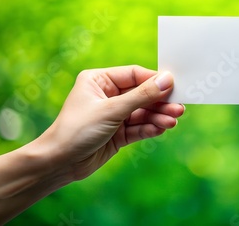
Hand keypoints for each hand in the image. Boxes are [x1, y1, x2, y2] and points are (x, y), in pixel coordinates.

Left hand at [37, 65, 184, 180]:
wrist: (59, 163)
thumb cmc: (77, 130)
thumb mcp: (112, 110)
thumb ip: (142, 96)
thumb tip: (167, 80)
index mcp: (99, 80)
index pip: (134, 75)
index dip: (155, 81)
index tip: (175, 86)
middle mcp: (107, 95)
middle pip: (141, 95)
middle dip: (159, 103)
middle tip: (179, 108)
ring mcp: (113, 115)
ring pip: (142, 113)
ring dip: (157, 117)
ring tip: (173, 121)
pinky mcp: (117, 134)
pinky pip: (138, 128)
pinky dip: (150, 128)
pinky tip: (162, 128)